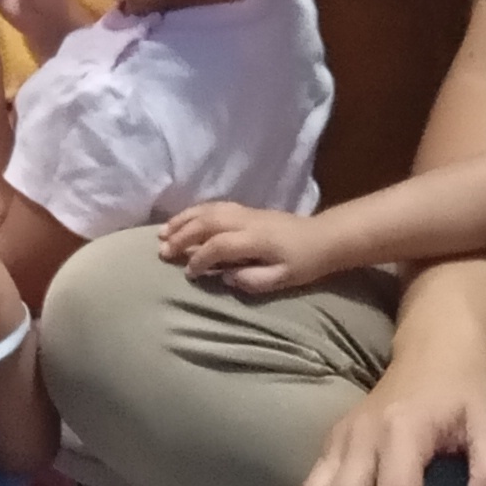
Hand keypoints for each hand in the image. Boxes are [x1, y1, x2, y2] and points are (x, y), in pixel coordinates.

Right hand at [159, 201, 322, 298]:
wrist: (324, 237)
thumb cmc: (304, 263)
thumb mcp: (283, 279)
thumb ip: (253, 280)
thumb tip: (225, 277)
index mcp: (256, 239)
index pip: (219, 245)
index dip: (200, 259)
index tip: (188, 273)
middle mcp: (246, 221)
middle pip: (207, 222)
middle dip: (181, 236)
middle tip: (161, 252)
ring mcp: (245, 211)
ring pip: (207, 210)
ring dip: (183, 220)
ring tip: (162, 233)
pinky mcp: (245, 209)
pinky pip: (213, 206)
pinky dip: (194, 212)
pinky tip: (182, 221)